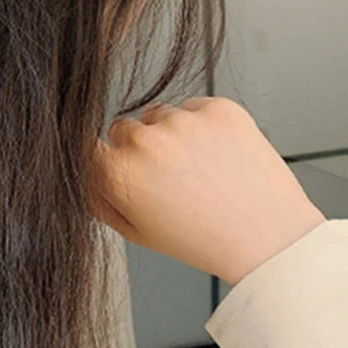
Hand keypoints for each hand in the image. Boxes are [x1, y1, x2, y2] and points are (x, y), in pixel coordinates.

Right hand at [95, 97, 325, 285]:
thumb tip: (78, 173)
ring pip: (158, 116)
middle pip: (122, 129)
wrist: (269, 238)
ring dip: (170, 134)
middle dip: (137, 148)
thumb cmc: (204, 240)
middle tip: (165, 177)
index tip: (109, 159)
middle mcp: (145, 141)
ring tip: (197, 169)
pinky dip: (201, 126)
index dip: (98, 154)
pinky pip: (193, 107)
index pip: (84, 144)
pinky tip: (216, 155)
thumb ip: (99, 200)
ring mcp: (183, 122)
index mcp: (119, 174)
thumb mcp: (138, 232)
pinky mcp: (217, 109)